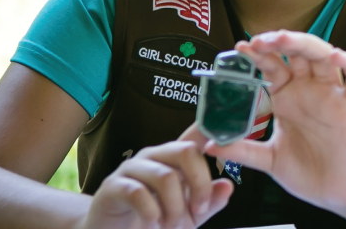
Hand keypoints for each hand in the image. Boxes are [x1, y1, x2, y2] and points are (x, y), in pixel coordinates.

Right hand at [75, 125, 232, 228]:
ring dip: (175, 207)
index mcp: (174, 156)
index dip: (213, 127)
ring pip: (166, 177)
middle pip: (186, 151)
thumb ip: (210, 201)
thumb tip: (227, 185)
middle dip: (200, 184)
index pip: (195, 134)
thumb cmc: (155, 219)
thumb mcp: (190, 214)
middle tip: (198, 210)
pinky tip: (152, 223)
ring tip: (171, 224)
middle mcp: (154, 155)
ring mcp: (131, 168)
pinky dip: (151, 213)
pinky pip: (138, 193)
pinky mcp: (112, 186)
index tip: (232, 132)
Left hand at [204, 30, 345, 215]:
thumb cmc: (307, 172)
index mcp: (288, 98)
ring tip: (285, 39)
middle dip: (279, 42)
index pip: (272, 67)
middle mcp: (310, 91)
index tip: (240, 48)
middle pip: (297, 54)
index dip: (258, 55)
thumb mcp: (268, 160)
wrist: (336, 193)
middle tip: (260, 40)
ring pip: (324, 57)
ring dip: (306, 44)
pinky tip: (336, 56)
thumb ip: (242, 151)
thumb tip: (209, 145)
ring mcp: (332, 96)